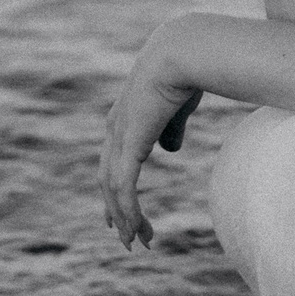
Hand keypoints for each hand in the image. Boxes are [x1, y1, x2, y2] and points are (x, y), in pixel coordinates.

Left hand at [101, 24, 201, 249]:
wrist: (182, 53)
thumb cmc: (186, 72)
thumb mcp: (177, 107)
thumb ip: (171, 129)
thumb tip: (169, 150)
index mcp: (124, 119)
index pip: (113, 161)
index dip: (114, 189)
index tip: (118, 213)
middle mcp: (115, 130)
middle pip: (108, 180)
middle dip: (116, 211)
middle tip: (126, 238)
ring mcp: (119, 137)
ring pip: (113, 190)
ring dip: (124, 218)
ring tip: (136, 241)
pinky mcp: (129, 145)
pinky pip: (123, 188)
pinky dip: (128, 211)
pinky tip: (136, 227)